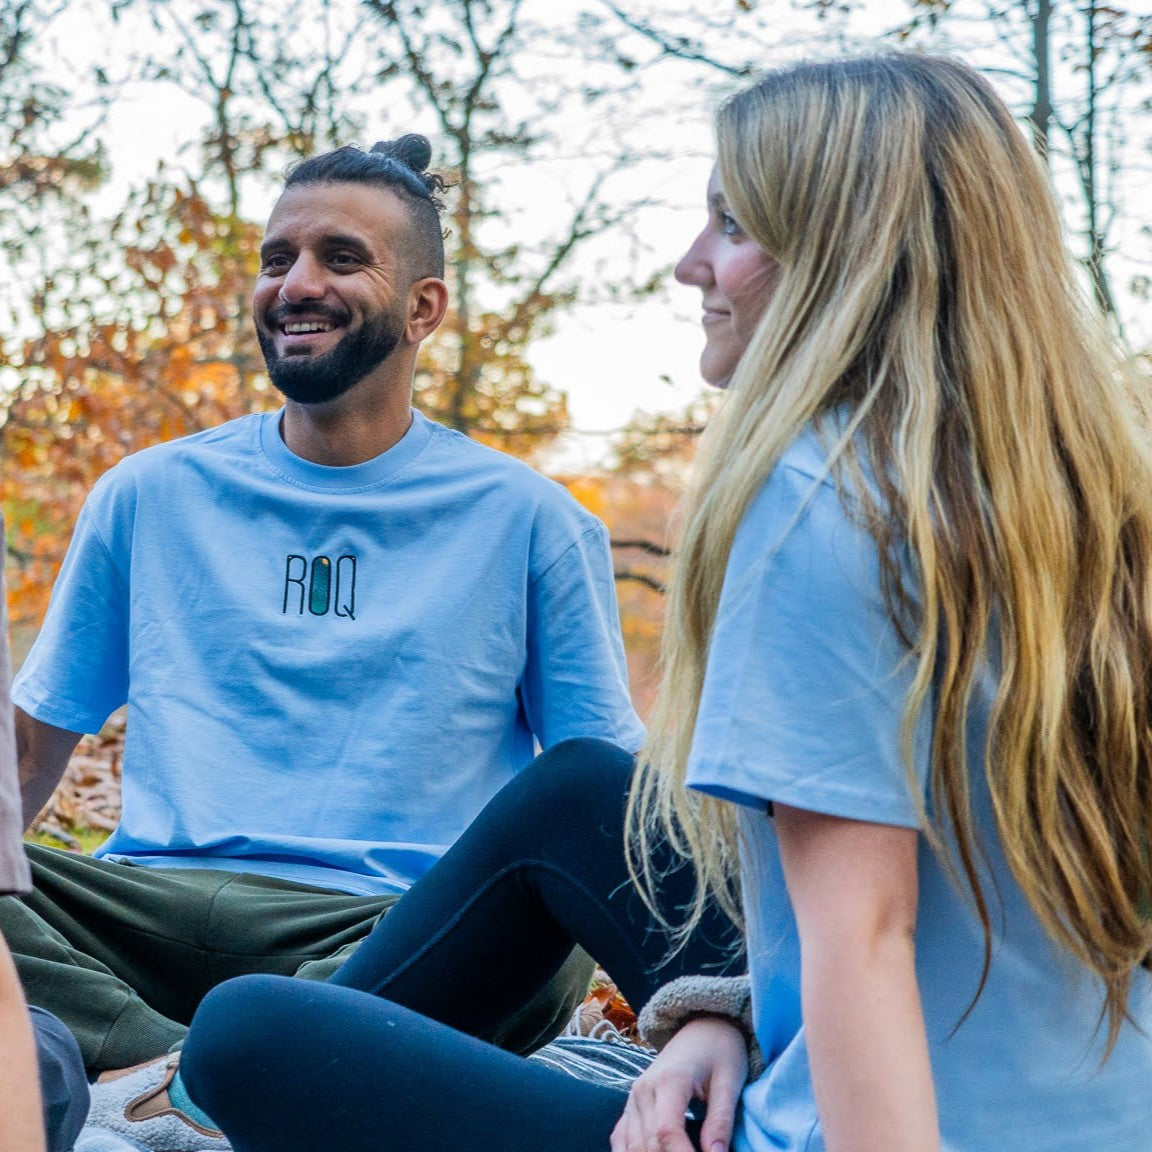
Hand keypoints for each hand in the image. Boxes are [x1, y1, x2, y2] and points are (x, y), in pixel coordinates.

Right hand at [611, 1015, 747, 1151]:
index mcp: (668, 1080)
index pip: (667, 1132)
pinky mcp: (631, 1104)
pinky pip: (620, 1137)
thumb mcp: (729, 1082)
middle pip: (649, 1144)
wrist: (703, 1026)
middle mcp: (643, 1089)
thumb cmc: (720, 1051)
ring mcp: (633, 1097)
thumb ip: (721, 1121)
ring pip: (633, 1146)